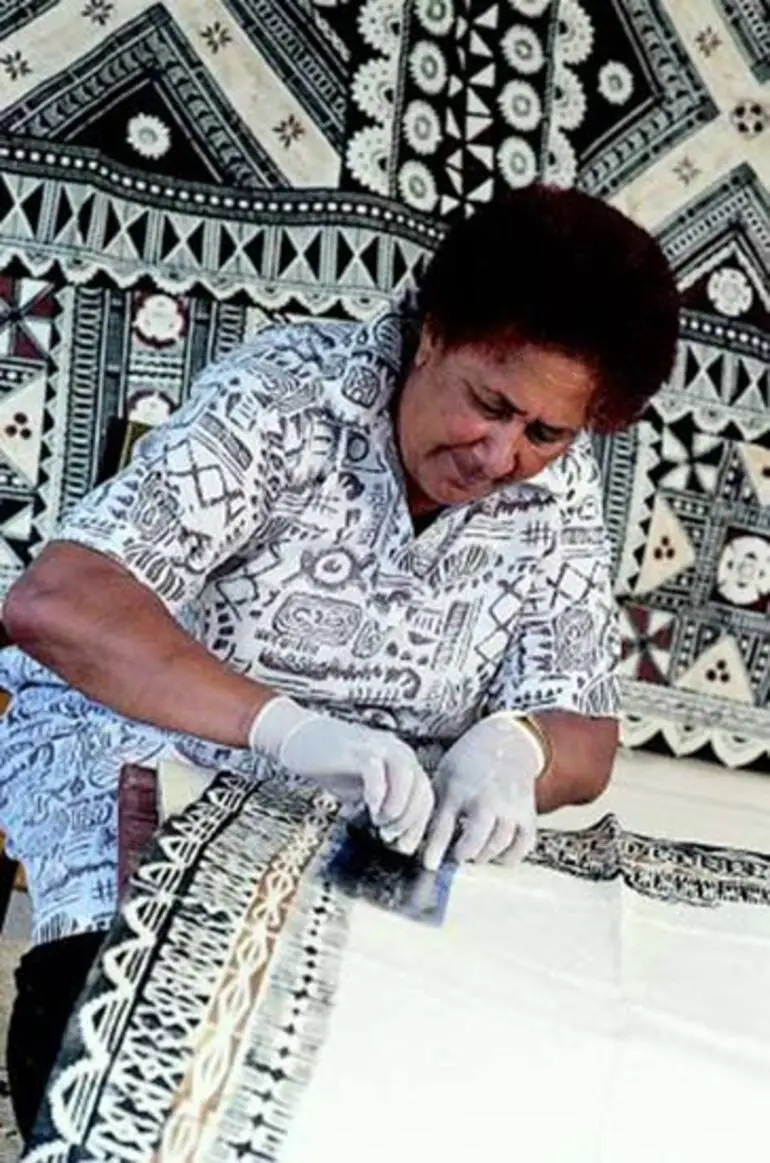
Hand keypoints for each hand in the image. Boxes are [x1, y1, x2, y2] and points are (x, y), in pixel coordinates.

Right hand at [249, 696, 434, 854]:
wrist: (301, 740)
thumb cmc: (334, 767)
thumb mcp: (365, 791)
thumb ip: (384, 806)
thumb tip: (398, 835)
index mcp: (403, 762)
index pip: (425, 796)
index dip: (418, 825)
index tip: (404, 847)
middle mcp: (398, 751)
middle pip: (421, 788)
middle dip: (409, 820)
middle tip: (389, 836)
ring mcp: (379, 746)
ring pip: (407, 777)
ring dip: (397, 807)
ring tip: (379, 822)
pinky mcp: (357, 748)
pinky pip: (376, 769)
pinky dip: (378, 791)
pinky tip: (370, 808)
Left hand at [422, 714, 545, 871]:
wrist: (507, 742)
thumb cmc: (469, 763)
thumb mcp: (444, 777)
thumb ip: (435, 808)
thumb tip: (417, 840)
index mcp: (459, 788)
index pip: (443, 825)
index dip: (435, 849)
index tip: (430, 865)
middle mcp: (486, 797)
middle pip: (475, 839)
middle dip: (463, 854)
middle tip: (457, 853)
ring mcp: (509, 806)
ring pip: (498, 845)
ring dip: (483, 856)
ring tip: (474, 851)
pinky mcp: (527, 813)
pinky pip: (522, 845)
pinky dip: (509, 856)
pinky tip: (496, 852)